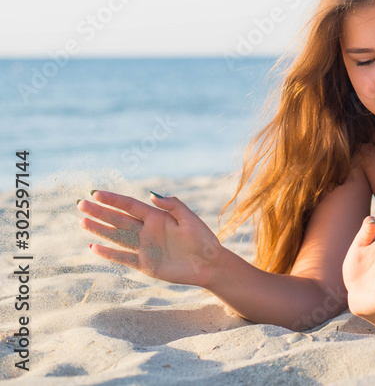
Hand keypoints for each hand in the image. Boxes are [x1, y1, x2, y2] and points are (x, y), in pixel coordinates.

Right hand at [78, 190, 223, 287]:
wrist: (209, 264)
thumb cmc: (203, 239)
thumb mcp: (190, 219)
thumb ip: (173, 205)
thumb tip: (151, 196)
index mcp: (157, 217)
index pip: (130, 206)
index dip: (113, 200)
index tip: (95, 194)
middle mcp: (147, 230)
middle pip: (118, 219)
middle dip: (100, 212)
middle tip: (80, 204)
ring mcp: (144, 247)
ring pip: (117, 237)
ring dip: (100, 230)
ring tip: (82, 222)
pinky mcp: (145, 264)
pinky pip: (123, 257)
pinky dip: (108, 253)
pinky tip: (94, 247)